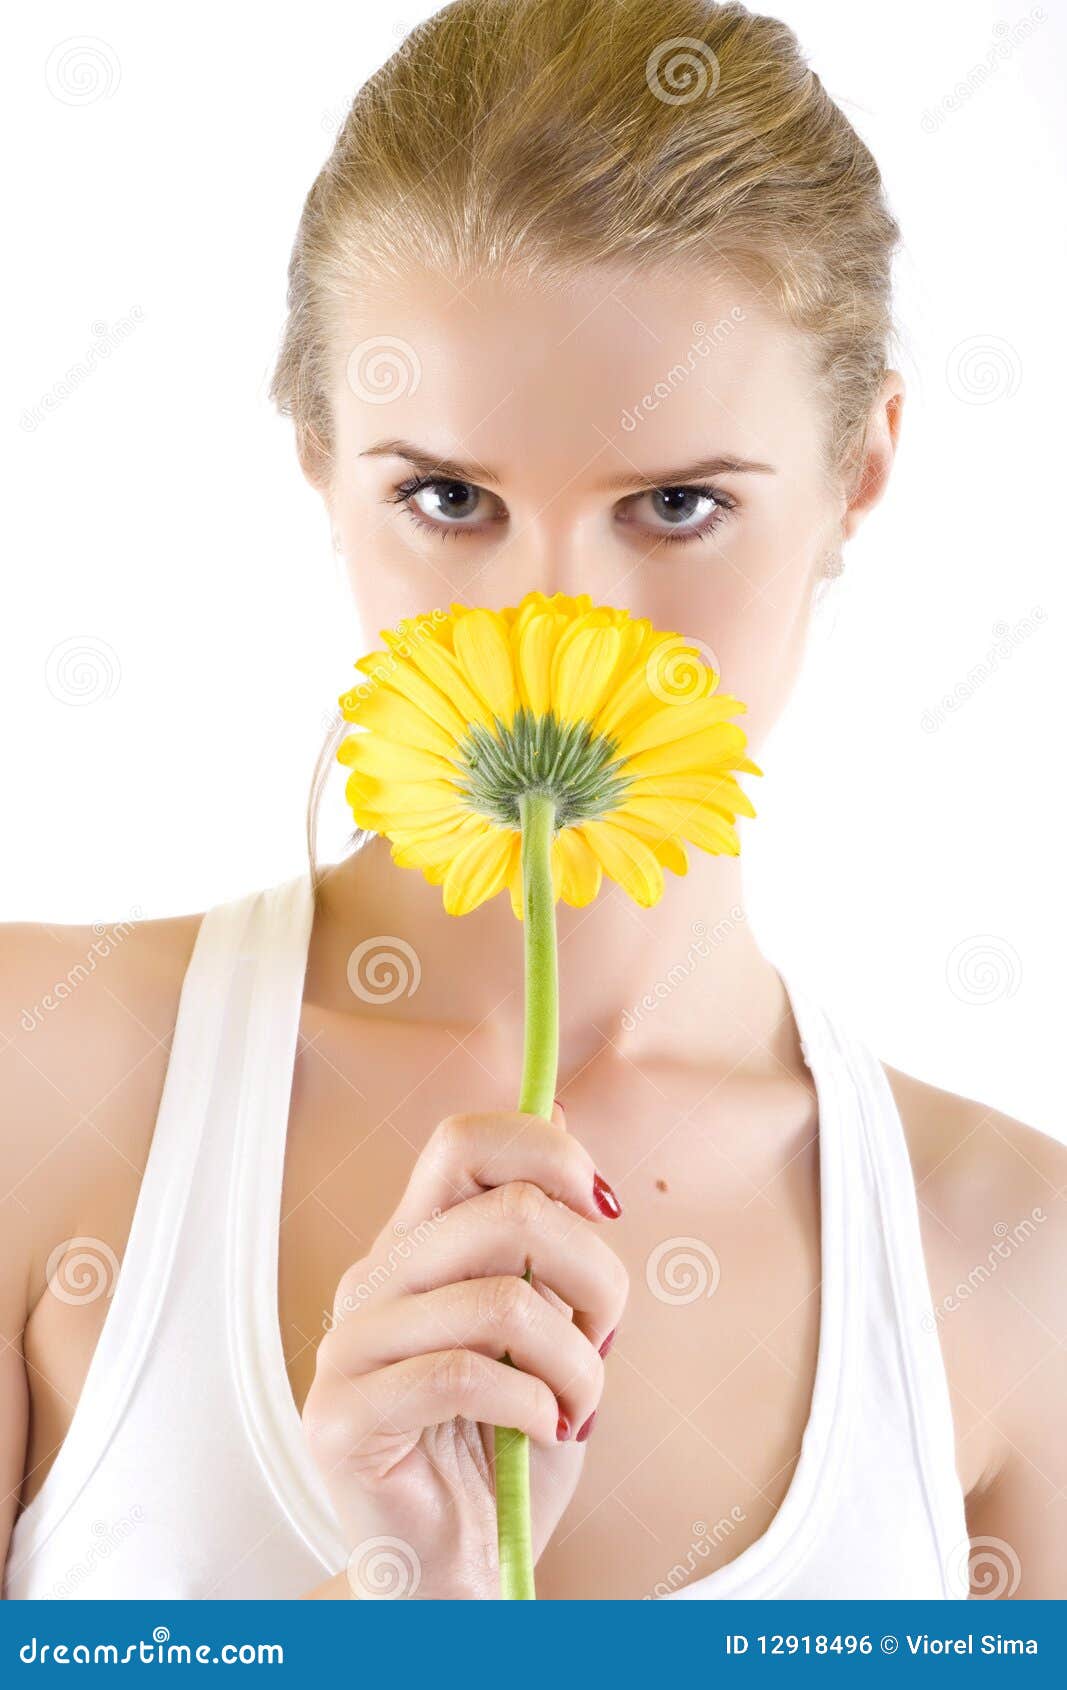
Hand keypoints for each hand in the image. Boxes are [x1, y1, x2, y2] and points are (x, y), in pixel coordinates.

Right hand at [300, 1103, 626, 1597]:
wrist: (463, 1575)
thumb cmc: (507, 1450)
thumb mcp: (549, 1327)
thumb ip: (545, 1235)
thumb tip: (562, 1114)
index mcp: (416, 1245)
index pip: (465, 1141)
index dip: (548, 1151)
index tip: (604, 1206)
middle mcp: (374, 1281)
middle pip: (509, 1213)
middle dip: (595, 1277)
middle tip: (601, 1340)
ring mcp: (348, 1348)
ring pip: (503, 1300)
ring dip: (577, 1363)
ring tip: (577, 1406)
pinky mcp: (341, 1418)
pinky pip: (465, 1373)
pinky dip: (535, 1404)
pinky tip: (543, 1430)